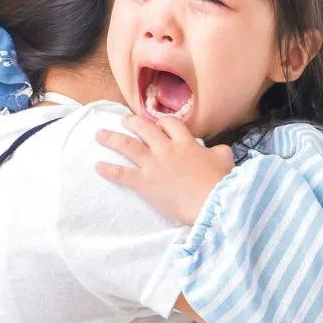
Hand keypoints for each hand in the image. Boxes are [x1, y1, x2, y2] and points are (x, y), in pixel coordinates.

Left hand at [95, 115, 234, 224]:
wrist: (211, 202)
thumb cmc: (219, 182)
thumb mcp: (225, 160)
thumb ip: (219, 151)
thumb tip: (218, 150)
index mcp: (185, 143)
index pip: (170, 124)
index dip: (162, 122)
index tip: (157, 123)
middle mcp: (166, 149)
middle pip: (144, 129)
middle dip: (132, 122)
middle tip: (124, 121)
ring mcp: (153, 165)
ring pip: (127, 146)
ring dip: (112, 139)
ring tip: (101, 135)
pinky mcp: (144, 183)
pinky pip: (121, 174)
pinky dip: (108, 170)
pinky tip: (98, 166)